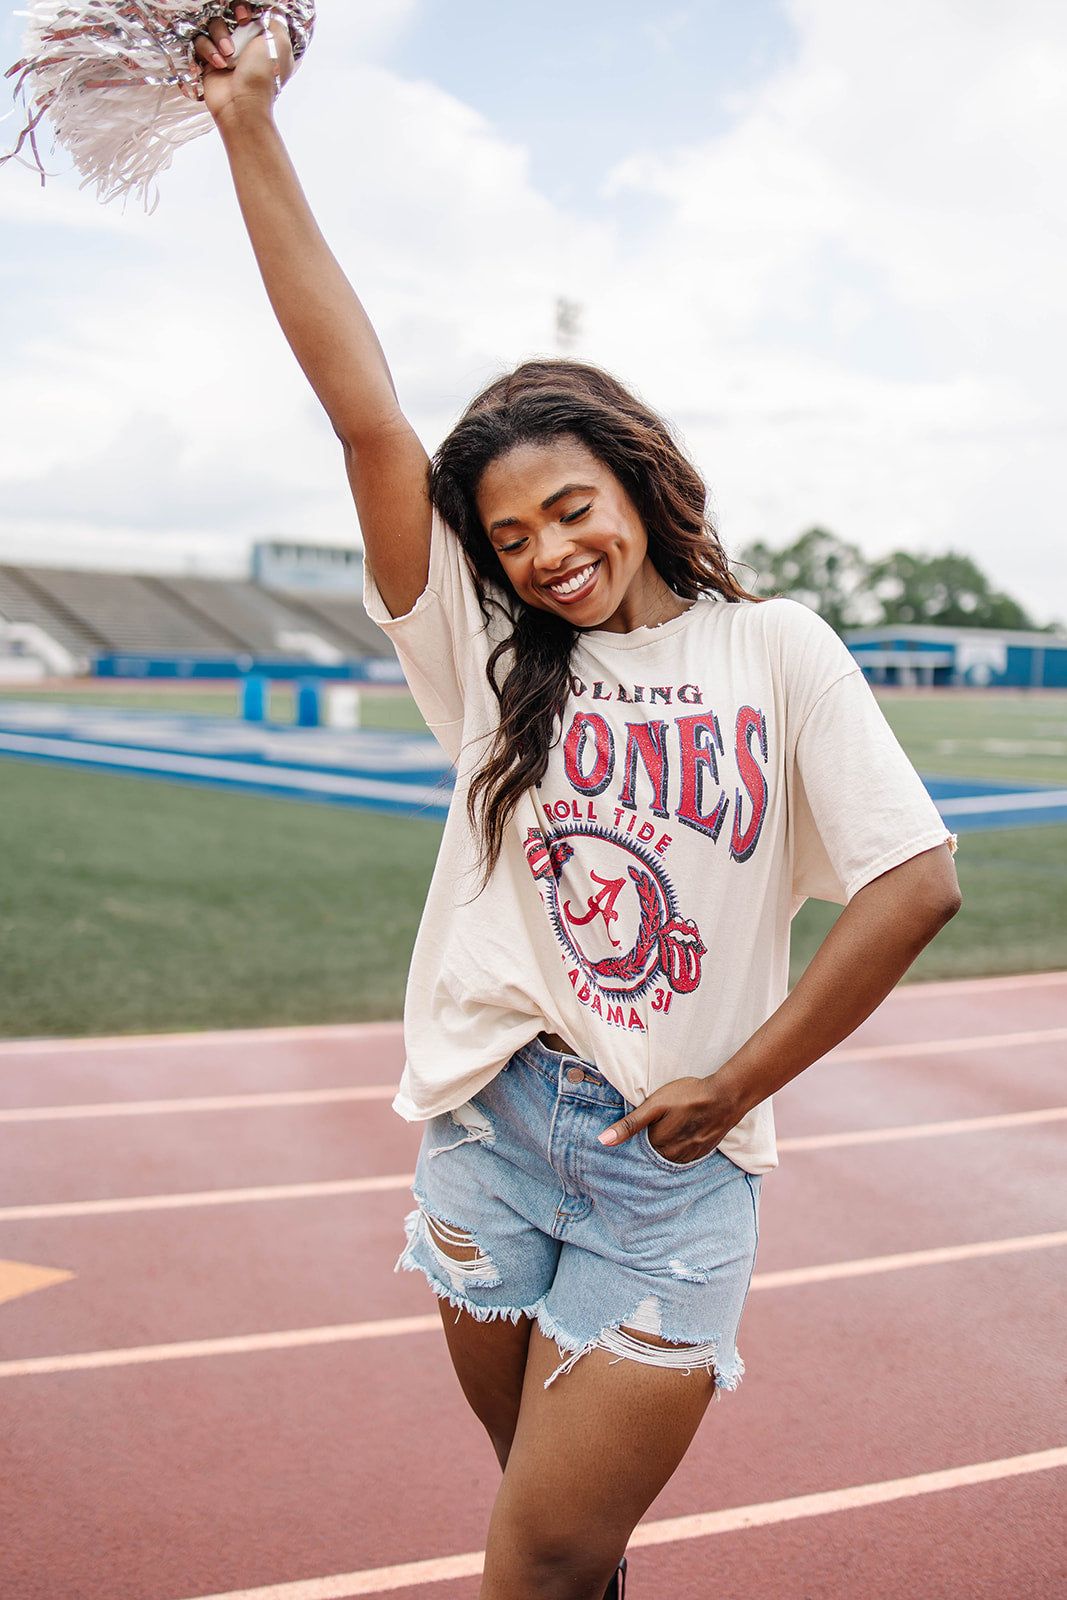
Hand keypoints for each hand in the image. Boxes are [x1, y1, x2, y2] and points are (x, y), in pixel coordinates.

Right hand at [195, 4, 294, 123]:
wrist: (242, 105)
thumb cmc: (262, 76)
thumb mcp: (280, 43)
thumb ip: (276, 23)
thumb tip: (267, 14)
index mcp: (263, 40)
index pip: (250, 13)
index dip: (245, 10)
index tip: (245, 17)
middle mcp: (245, 45)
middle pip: (228, 16)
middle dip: (231, 21)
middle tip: (237, 26)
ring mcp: (226, 53)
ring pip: (213, 26)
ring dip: (220, 37)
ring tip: (228, 55)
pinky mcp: (209, 61)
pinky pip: (201, 42)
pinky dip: (209, 50)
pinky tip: (219, 64)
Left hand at [598, 1075, 743, 1164]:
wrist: (726, 1096)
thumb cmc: (688, 1096)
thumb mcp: (654, 1105)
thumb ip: (629, 1125)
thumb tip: (602, 1141)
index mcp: (658, 1146)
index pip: (639, 1149)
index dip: (636, 1137)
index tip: (641, 1126)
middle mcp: (674, 1156)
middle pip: (654, 1154)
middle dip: (650, 1144)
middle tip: (657, 1124)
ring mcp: (691, 1155)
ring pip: (670, 1156)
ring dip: (666, 1147)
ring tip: (669, 1129)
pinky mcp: (704, 1151)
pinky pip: (685, 1156)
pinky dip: (680, 1148)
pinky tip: (682, 1134)